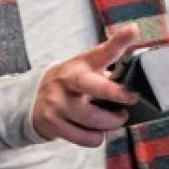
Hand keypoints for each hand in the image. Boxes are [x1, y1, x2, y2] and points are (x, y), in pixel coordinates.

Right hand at [33, 24, 141, 147]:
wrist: (30, 100)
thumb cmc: (69, 85)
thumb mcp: (84, 70)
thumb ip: (107, 70)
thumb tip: (137, 74)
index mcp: (80, 64)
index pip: (102, 51)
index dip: (119, 41)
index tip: (133, 30)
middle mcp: (68, 81)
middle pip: (99, 88)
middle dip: (118, 94)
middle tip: (131, 99)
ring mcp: (58, 103)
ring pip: (97, 120)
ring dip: (112, 123)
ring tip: (113, 118)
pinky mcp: (53, 123)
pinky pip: (88, 138)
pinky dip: (96, 137)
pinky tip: (94, 129)